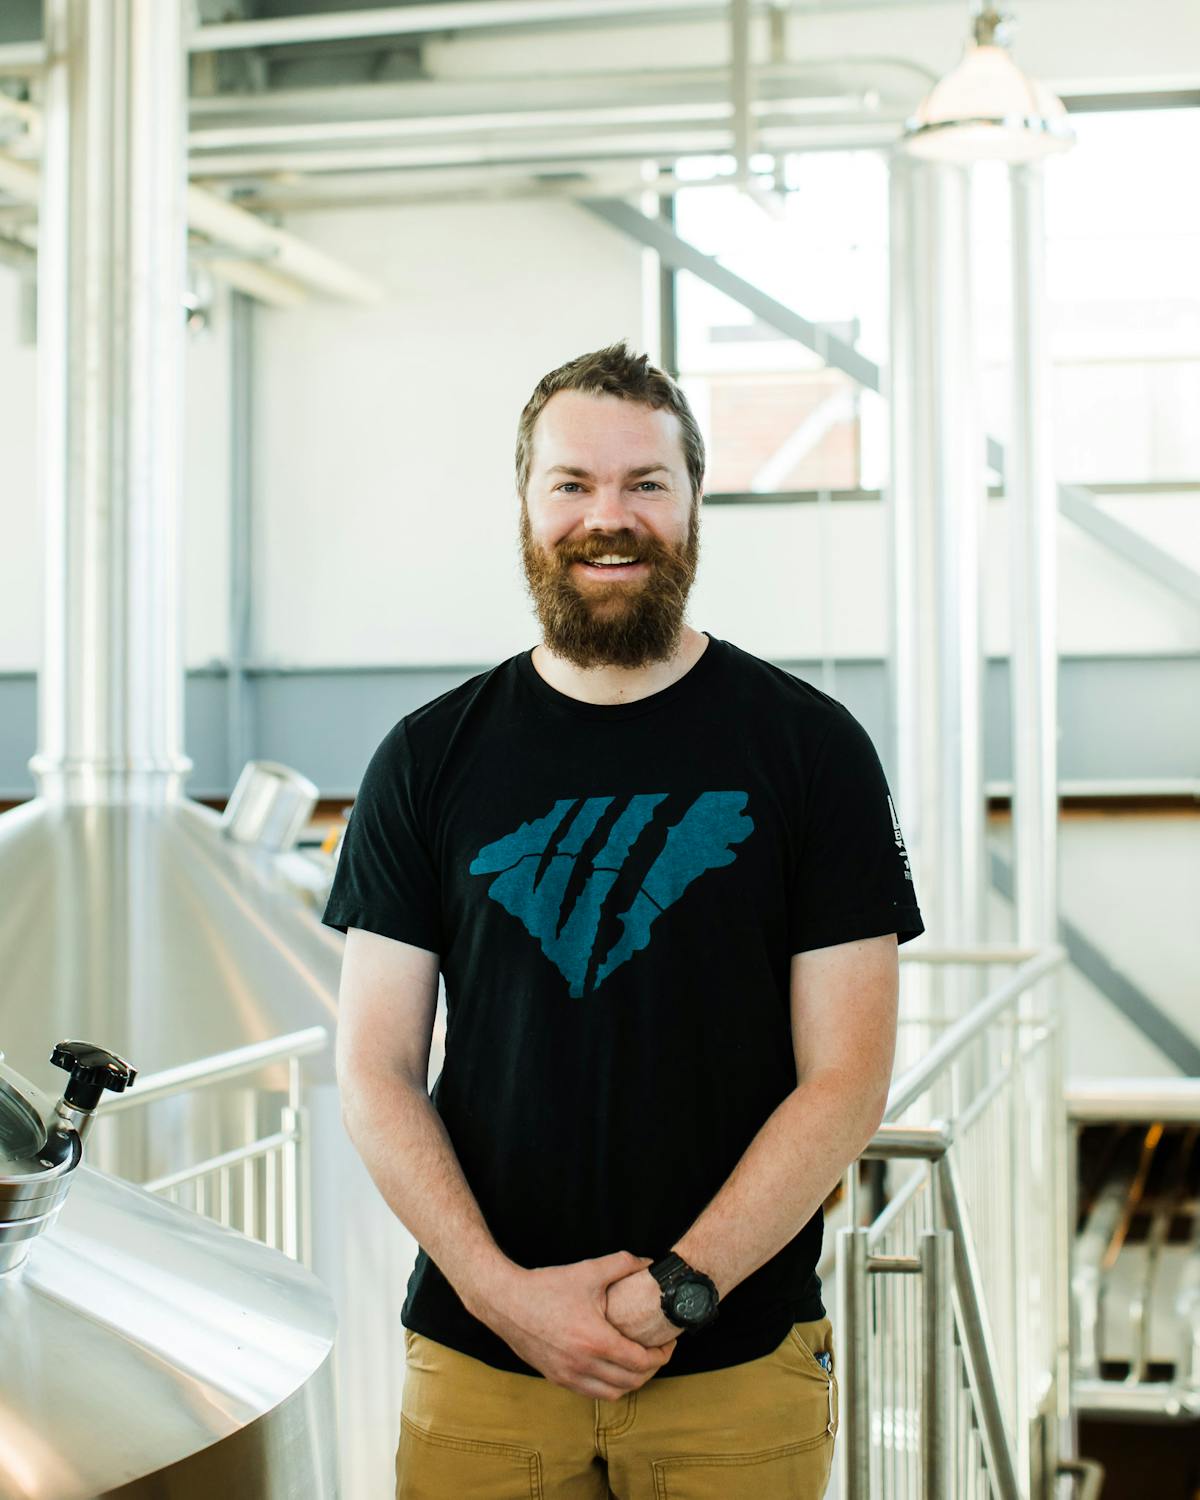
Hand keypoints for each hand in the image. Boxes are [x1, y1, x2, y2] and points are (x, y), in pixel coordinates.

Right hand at [479, 1251, 677, 1398]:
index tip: (668, 1344)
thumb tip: (649, 1261)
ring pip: (612, 1394)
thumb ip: (623, 1263)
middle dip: (651, 1370)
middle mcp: (583, 1365)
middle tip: (657, 1353)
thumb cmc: (547, 1285)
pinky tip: (611, 1368)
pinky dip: (608, 1386)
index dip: (662, 1356)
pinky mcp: (556, 1378)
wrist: (506, 1301)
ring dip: (631, 1383)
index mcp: (596, 1341)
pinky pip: (591, 1393)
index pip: (641, 1362)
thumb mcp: (588, 1270)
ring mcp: (568, 1375)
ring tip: (637, 1363)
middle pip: (632, 1383)